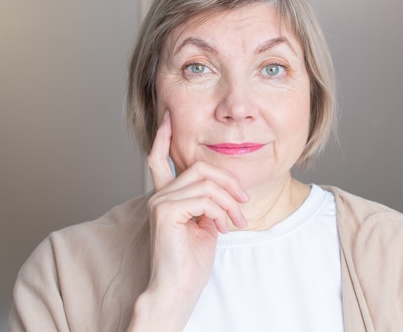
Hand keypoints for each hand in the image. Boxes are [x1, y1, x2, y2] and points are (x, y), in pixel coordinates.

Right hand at [127, 111, 247, 330]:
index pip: (159, 158)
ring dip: (229, 202)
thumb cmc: (192, 261)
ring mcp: (160, 201)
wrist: (179, 287)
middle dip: (229, 182)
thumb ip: (208, 200)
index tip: (168, 115)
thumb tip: (224, 186)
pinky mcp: (165, 210)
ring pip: (207, 183)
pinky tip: (222, 227)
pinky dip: (221, 211)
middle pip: (201, 168)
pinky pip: (205, 198)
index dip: (163, 136)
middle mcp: (159, 195)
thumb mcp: (206, 222)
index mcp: (167, 196)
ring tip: (235, 221)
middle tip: (243, 203)